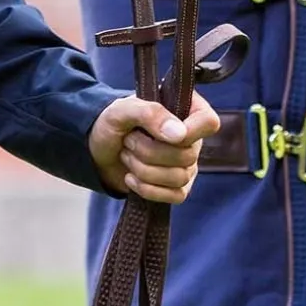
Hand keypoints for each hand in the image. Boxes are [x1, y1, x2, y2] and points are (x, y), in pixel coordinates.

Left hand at [87, 91, 220, 203]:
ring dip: (144, 169)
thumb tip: (179, 134)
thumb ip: (150, 113)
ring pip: (179, 178)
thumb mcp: (122, 110)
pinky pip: (174, 196)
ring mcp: (186, 165)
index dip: (190, 131)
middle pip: (187, 155)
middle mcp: (190, 138)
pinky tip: (131, 178)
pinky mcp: (177, 187)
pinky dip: (147, 189)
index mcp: (184, 109)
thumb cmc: (112, 122)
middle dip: (149, 151)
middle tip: (129, 140)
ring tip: (127, 155)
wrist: (97, 149)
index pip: (208, 122)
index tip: (161, 133)